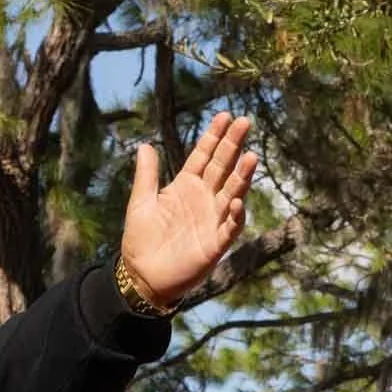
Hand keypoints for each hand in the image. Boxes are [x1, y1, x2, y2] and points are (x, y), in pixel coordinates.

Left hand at [119, 111, 257, 308]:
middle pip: (222, 168)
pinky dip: (234, 215)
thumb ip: (146, 175)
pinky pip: (229, 227)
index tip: (224, 116)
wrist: (142, 276)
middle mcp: (204, 199)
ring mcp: (212, 220)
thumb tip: (144, 145)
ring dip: (241, 177)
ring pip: (232, 193)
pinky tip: (236, 201)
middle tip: (244, 122)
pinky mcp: (215, 243)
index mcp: (185, 186)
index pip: (204, 157)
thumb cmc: (141, 239)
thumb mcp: (140, 203)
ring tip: (250, 156)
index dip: (214, 137)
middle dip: (233, 146)